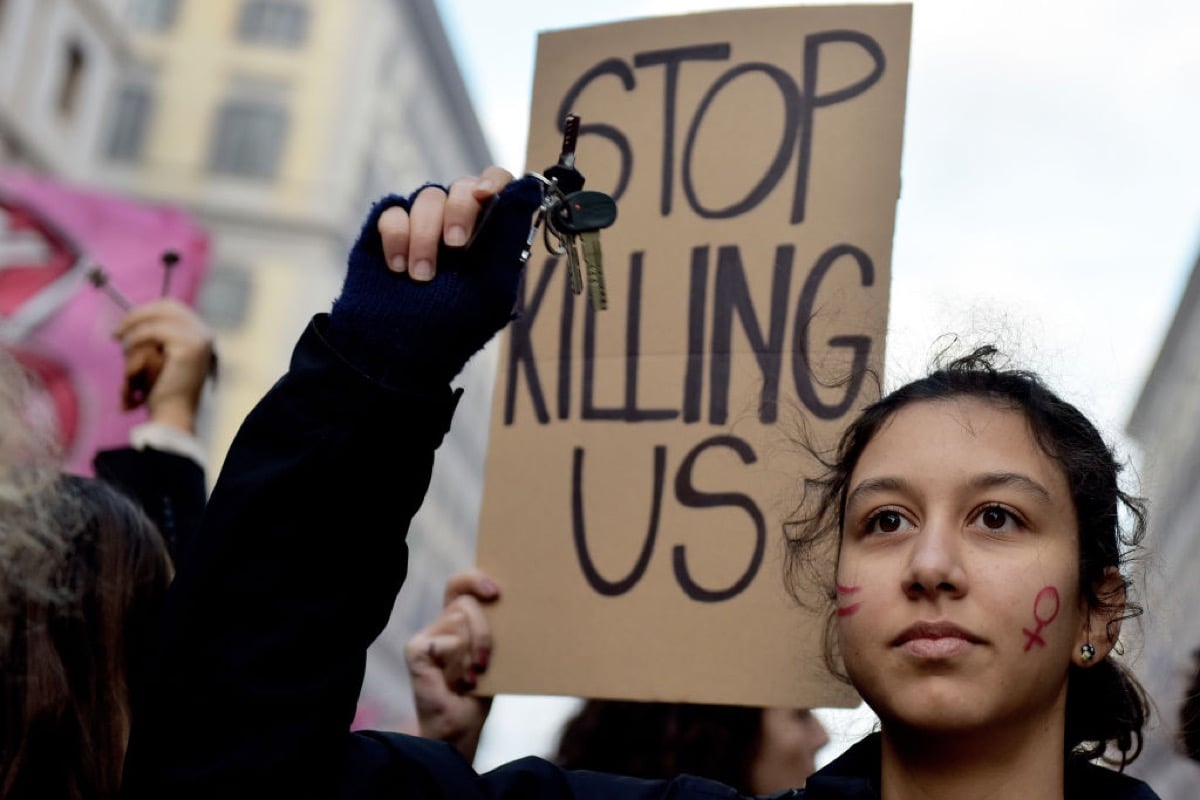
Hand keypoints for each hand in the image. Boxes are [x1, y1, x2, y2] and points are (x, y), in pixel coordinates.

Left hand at [114, 299, 214, 432]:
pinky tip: (128, 348)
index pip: (173, 308)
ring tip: (122, 343)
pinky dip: (136, 337)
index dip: (147, 311)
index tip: (126, 324)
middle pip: (168, 306)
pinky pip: (155, 331)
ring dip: (134, 326)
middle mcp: (205, 333)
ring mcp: (200, 339)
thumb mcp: (161, 356)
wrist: (173, 413)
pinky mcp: (189, 348)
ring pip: (160, 316)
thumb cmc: (163, 389)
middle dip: (138, 314)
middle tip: (117, 331)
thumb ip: (157, 336)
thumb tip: (134, 316)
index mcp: (201, 334)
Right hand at [328, 167, 545, 385]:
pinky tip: (398, 268)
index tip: (483, 196)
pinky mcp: (389, 230)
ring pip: (427, 196)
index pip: (498, 186)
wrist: (398, 351)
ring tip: (421, 277)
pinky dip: (397, 237)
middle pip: (462, 185)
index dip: (494, 181)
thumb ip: (507, 237)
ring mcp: (423, 223)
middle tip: (454, 246)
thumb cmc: (452, 328)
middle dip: (458, 212)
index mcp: (490, 234)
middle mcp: (457, 222)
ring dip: (425, 237)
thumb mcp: (490, 288)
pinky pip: (394, 212)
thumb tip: (528, 188)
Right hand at [404, 569, 500, 761]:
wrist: (461, 729)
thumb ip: (493, 627)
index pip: (460, 584)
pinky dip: (459, 666)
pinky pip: (448, 643)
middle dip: (484, 632)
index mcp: (456, 620)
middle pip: (466, 603)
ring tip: (470, 677)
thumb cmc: (481, 691)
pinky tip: (457, 683)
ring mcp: (424, 636)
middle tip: (484, 663)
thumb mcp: (494, 653)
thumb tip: (512, 602)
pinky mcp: (416, 650)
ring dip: (473, 654)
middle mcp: (438, 624)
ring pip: (460, 621)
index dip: (475, 579)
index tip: (495, 592)